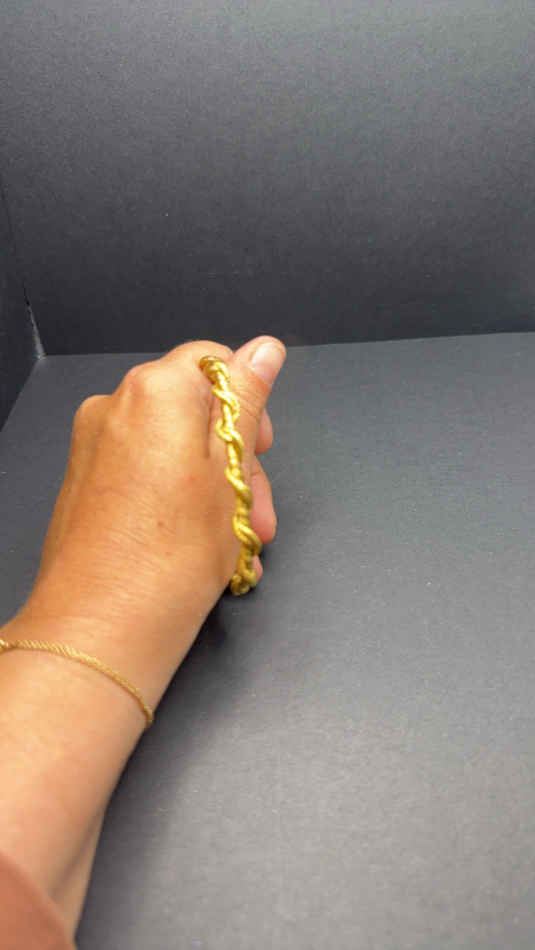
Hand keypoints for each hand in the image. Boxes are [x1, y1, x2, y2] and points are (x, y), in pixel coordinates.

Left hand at [9, 335, 286, 702]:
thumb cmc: (174, 554)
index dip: (248, 402)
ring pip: (173, 450)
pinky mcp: (85, 485)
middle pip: (193, 412)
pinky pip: (145, 474)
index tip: (263, 450)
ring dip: (213, 487)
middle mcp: (113, 407)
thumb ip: (247, 398)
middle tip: (260, 518)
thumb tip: (264, 347)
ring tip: (238, 544)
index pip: (212, 362)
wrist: (101, 628)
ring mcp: (93, 447)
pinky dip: (177, 499)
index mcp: (154, 390)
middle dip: (236, 461)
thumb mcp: (232, 470)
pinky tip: (201, 546)